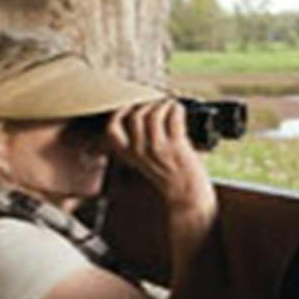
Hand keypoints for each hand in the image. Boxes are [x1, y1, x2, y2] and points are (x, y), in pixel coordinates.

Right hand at [106, 100, 215, 218]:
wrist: (187, 197)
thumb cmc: (171, 176)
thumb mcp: (147, 160)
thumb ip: (142, 141)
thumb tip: (149, 110)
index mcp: (128, 154)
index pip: (112, 128)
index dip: (120, 112)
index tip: (133, 104)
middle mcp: (139, 151)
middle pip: (135, 115)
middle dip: (148, 103)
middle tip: (159, 101)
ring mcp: (157, 149)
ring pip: (153, 114)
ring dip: (163, 104)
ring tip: (170, 104)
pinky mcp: (176, 147)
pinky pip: (173, 117)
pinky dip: (176, 108)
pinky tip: (179, 108)